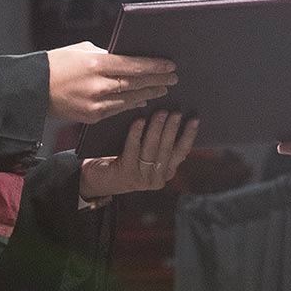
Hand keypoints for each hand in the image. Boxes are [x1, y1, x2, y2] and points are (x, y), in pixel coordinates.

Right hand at [44, 42, 176, 124]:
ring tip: (163, 90)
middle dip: (157, 81)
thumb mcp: (82, 51)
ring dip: (149, 94)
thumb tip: (127, 60)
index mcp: (97, 64)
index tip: (170, 65)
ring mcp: (96, 103)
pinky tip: (142, 100)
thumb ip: (106, 55)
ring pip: (130, 99)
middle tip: (174, 79)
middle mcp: (99, 85)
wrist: (33, 89)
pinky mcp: (92, 117)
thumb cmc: (58, 64)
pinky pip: (118, 110)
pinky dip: (132, 104)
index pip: (133, 65)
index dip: (154, 66)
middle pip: (136, 83)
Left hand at [78, 111, 200, 199]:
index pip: (181, 152)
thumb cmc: (122, 159)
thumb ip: (158, 143)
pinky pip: (133, 150)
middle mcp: (157, 178)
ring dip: (158, 129)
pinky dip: (137, 134)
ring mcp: (142, 179)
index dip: (189, 135)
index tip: (194, 119)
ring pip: (152, 149)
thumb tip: (171, 115)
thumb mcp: (144, 154)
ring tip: (161, 113)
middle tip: (176, 112)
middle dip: (173, 129)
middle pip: (167, 149)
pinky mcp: (127, 174)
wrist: (96, 178)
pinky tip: (139, 121)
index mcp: (165, 172)